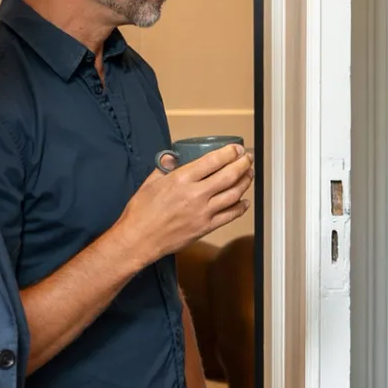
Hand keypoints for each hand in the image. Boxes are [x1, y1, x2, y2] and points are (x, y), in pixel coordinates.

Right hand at [115, 144, 253, 263]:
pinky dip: (241, 207)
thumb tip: (172, 157)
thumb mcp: (150, 182)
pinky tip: (244, 201)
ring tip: (249, 175)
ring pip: (234, 194)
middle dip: (243, 164)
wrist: (139, 239)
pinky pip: (230, 216)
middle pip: (229, 175)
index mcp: (182, 179)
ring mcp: (203, 212)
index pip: (214, 161)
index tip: (236, 149)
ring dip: (245, 182)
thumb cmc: (141, 212)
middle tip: (248, 158)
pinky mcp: (206, 227)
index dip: (230, 152)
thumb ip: (164, 167)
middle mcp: (196, 194)